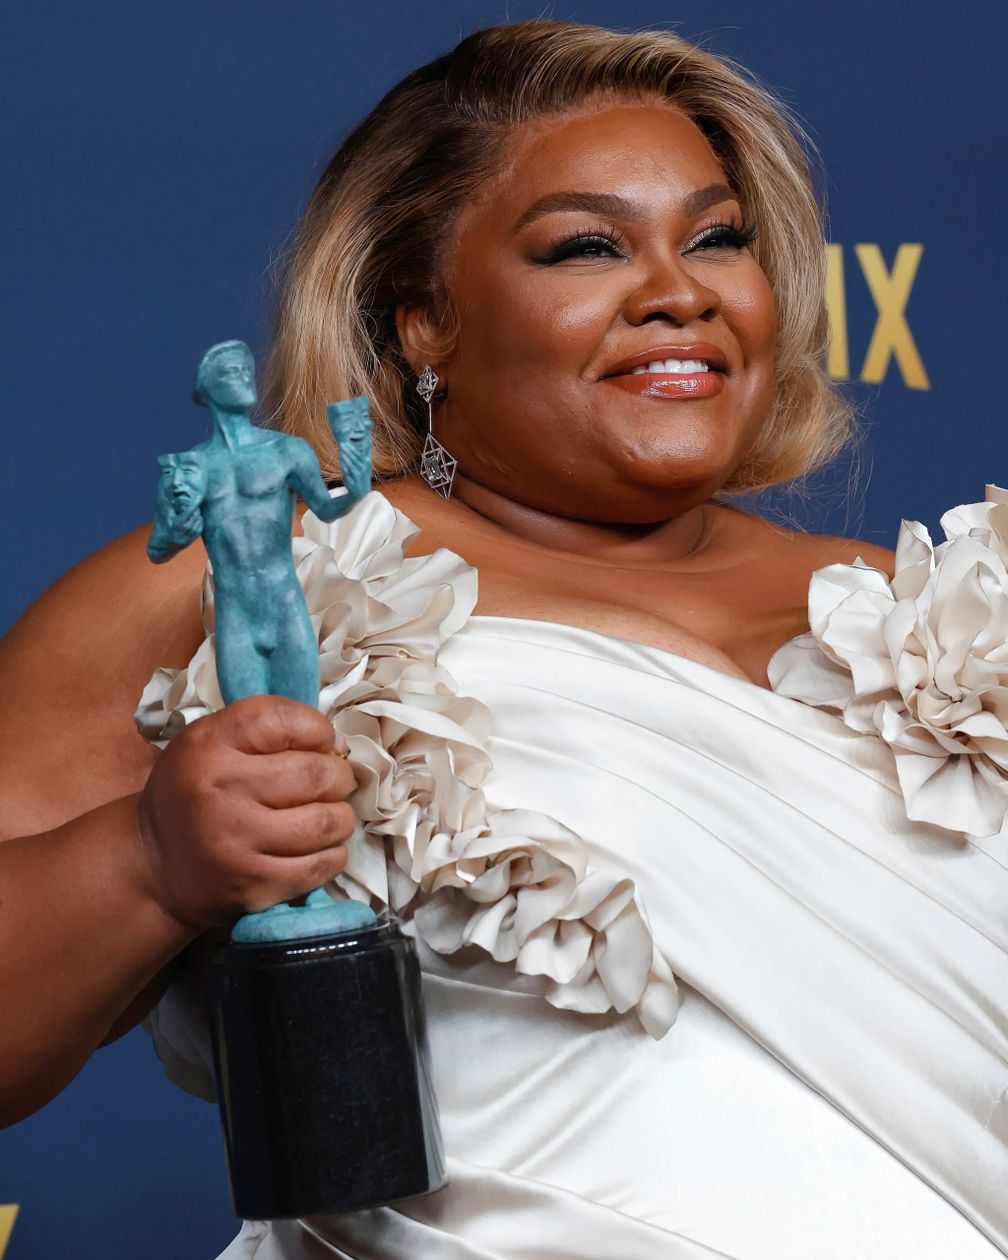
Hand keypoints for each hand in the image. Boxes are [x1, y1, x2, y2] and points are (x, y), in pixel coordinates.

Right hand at [136, 695, 355, 930]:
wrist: (153, 866)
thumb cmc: (193, 792)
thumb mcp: (209, 742)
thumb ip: (267, 728)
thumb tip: (338, 745)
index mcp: (208, 746)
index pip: (284, 721)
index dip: (317, 728)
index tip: (321, 742)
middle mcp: (221, 792)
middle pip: (316, 774)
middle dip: (338, 775)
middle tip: (332, 781)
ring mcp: (238, 844)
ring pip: (327, 822)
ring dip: (340, 815)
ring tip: (329, 813)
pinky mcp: (255, 885)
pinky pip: (322, 864)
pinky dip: (334, 851)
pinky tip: (320, 845)